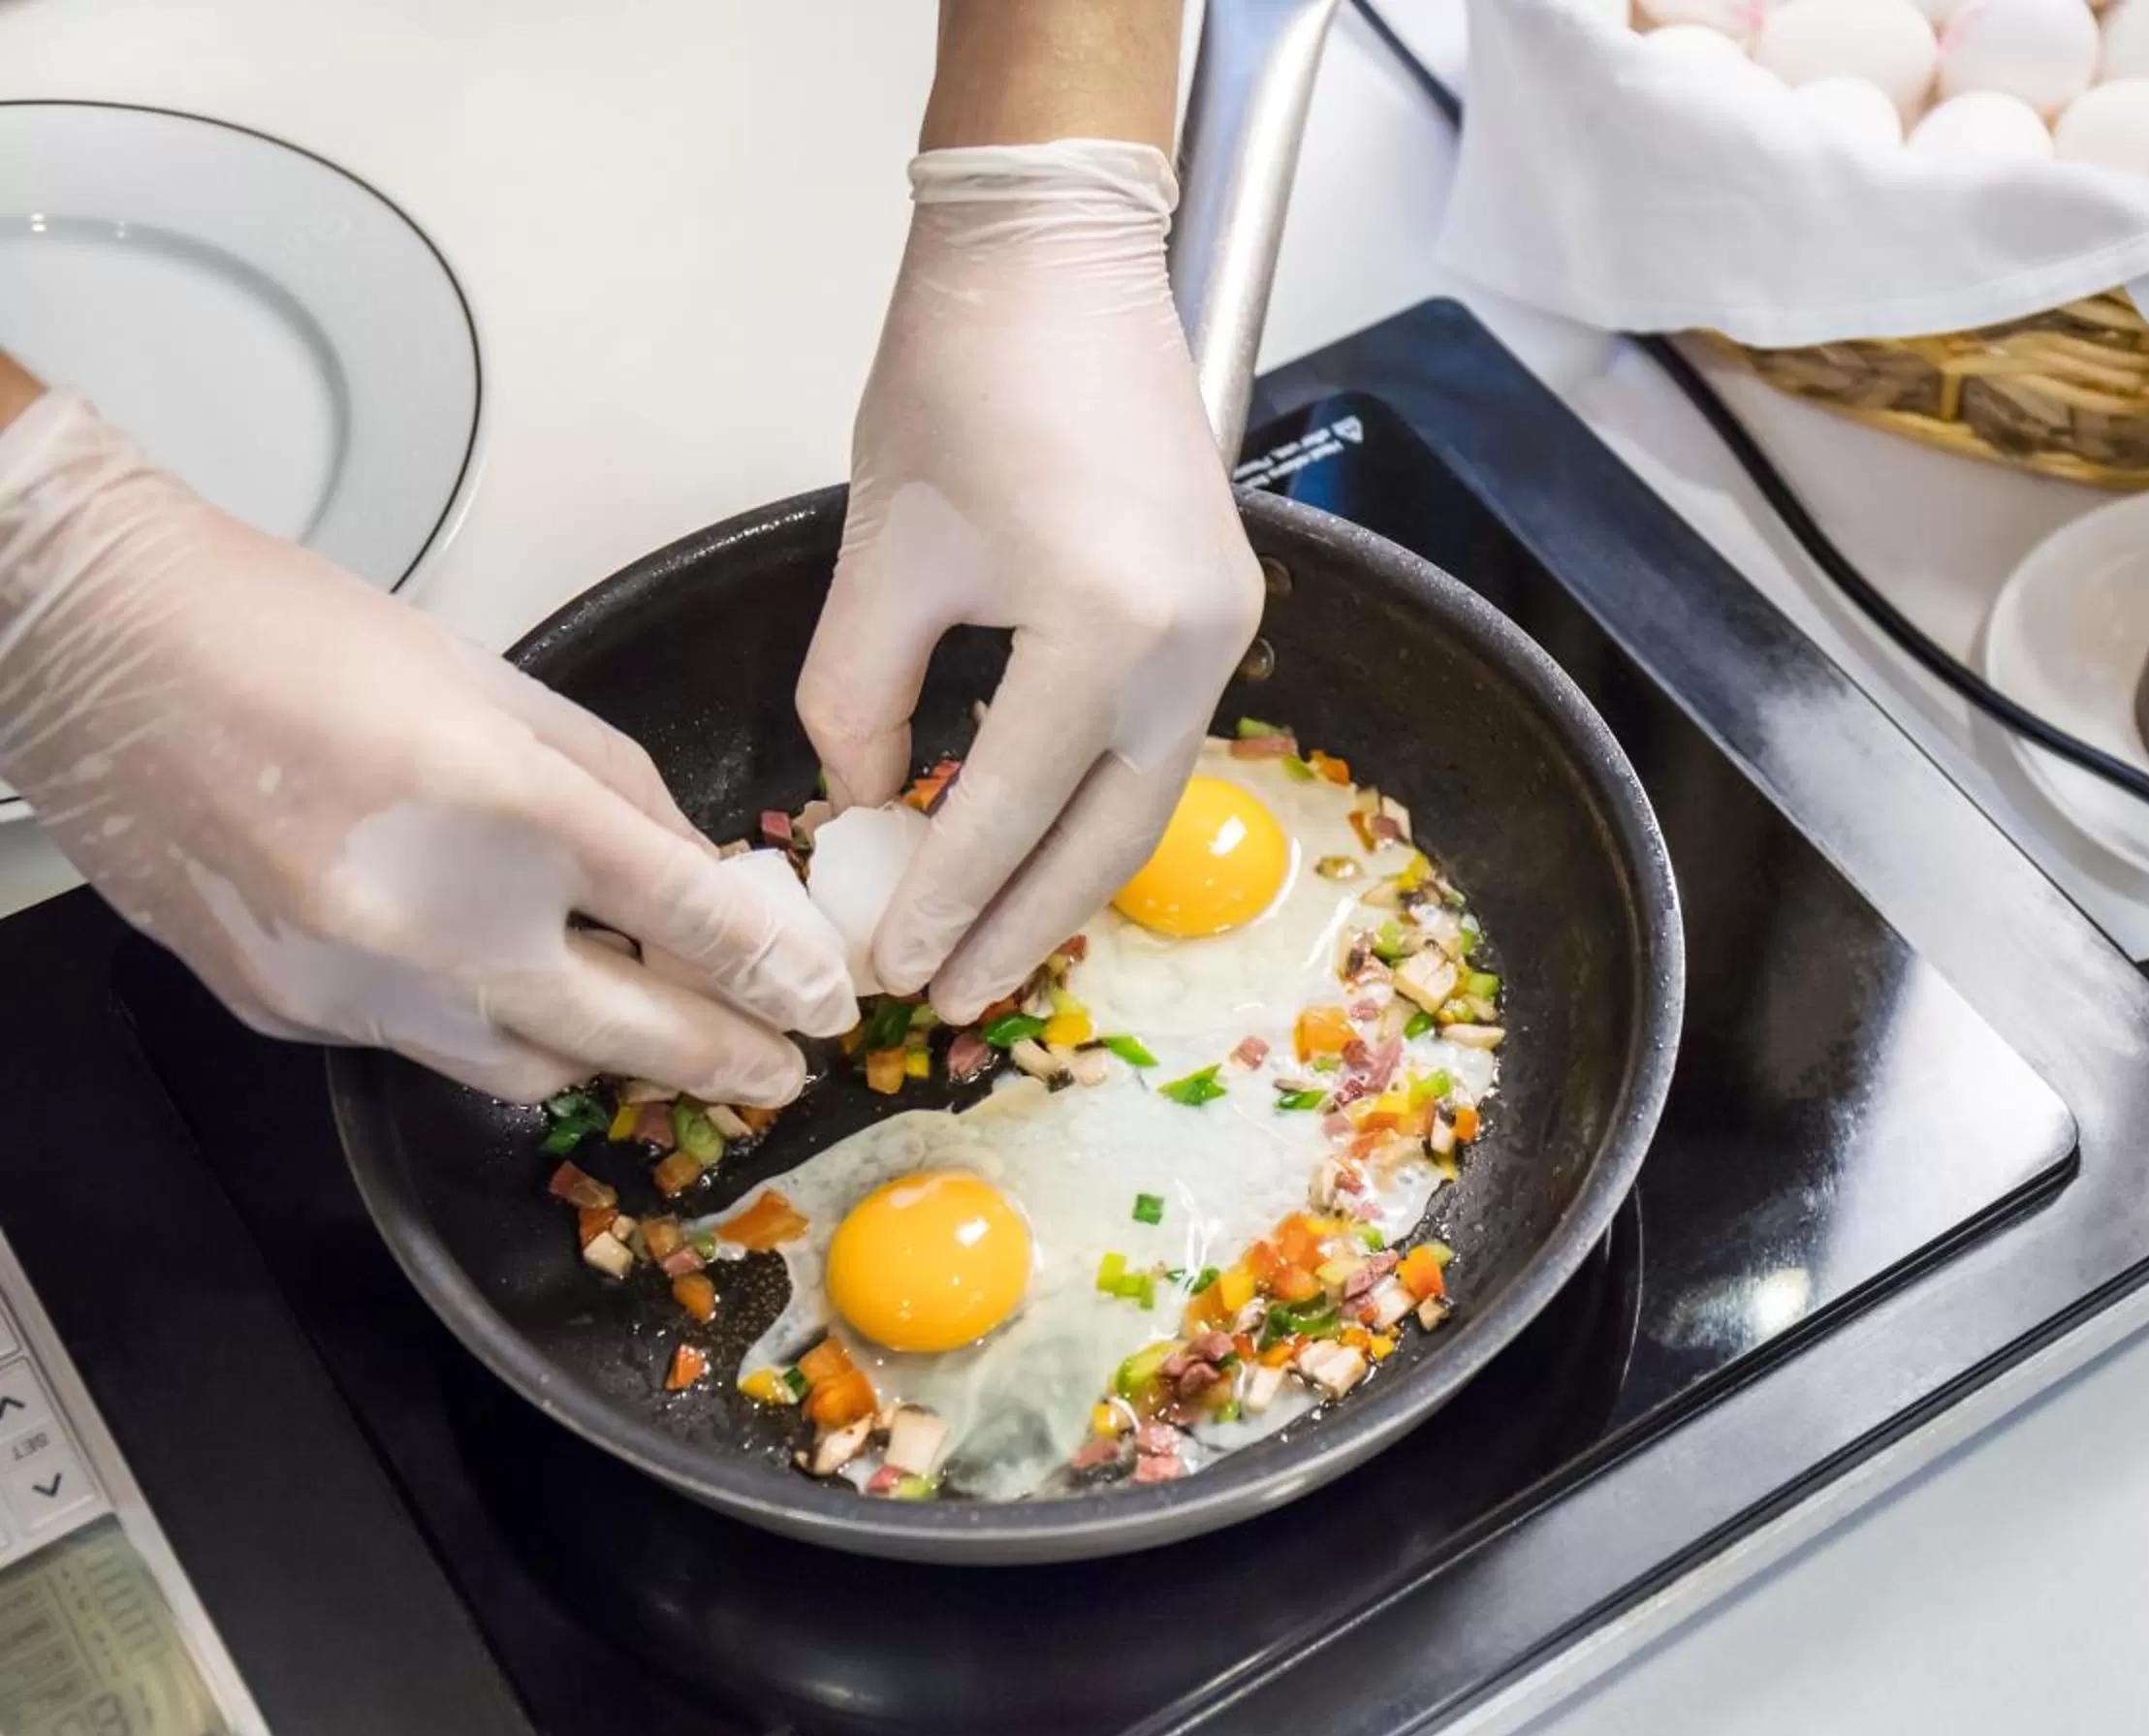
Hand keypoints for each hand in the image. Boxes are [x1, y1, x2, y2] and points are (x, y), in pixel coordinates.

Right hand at [0, 393, 857, 1104]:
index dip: (774, 974)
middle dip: (724, 1059)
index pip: (687, 920)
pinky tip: (501, 988)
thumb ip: (614, 787)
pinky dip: (480, 1026)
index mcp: (503, 807)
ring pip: (526, 1070)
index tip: (823, 1004)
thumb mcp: (498, 682)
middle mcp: (432, 917)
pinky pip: (419, 1047)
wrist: (95, 644)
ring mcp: (352, 981)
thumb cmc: (295, 634)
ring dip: (604, 1061)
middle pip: (626, 1031)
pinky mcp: (284, 1010)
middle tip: (781, 1071)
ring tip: (657, 1040)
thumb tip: (697, 870)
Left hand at [795, 140, 1263, 1018]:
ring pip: (1143, 798)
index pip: (1009, 806)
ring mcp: (1223, 628)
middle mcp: (1191, 645)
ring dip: (1066, 878)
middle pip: (1107, 835)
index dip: (944, 899)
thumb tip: (860, 799)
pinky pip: (1158, 740)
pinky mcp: (1222, 606)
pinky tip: (1037, 840)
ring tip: (992, 947)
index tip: (888, 970)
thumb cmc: (962, 376)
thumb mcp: (883, 551)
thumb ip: (858, 695)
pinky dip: (1094, 803)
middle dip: (1025, 927)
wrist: (1057, 254)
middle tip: (953, 1001)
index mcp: (1105, 629)